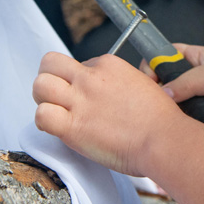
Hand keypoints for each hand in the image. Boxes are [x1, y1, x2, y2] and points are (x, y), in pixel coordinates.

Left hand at [33, 51, 184, 175]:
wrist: (163, 139)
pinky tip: (56, 128)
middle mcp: (91, 78)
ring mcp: (80, 101)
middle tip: (58, 97)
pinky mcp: (73, 127)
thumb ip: (120, 82)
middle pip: (50, 64)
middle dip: (49, 78)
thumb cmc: (159, 119)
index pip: (78, 64)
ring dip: (43, 99)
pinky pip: (41, 115)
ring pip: (40, 85)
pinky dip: (44, 122)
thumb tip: (110, 91)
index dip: (78, 81)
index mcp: (108, 64)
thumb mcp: (142, 83)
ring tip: (55, 111)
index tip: (87, 97)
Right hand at [157, 44, 203, 138]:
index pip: (161, 57)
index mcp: (193, 59)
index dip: (151, 66)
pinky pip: (180, 125)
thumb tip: (167, 92)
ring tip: (172, 118)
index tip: (149, 80)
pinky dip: (178, 128)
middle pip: (159, 84)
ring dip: (168, 112)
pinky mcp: (197, 122)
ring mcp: (192, 101)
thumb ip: (192, 80)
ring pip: (167, 107)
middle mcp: (189, 79)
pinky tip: (180, 131)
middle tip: (158, 102)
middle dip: (155, 93)